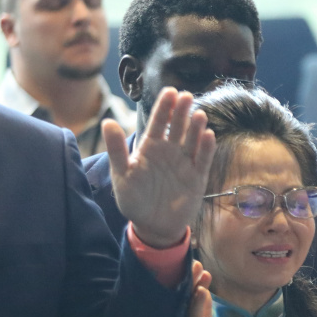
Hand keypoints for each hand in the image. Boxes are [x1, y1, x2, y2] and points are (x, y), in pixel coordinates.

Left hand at [106, 88, 215, 247]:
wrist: (152, 225)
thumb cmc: (134, 198)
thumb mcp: (121, 174)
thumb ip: (116, 149)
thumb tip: (107, 121)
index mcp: (150, 147)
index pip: (158, 122)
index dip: (164, 107)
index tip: (170, 91)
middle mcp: (169, 151)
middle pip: (178, 127)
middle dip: (182, 111)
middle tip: (187, 96)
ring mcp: (184, 162)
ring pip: (192, 140)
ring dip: (196, 127)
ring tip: (199, 114)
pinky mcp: (197, 176)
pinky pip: (202, 159)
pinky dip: (206, 148)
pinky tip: (208, 135)